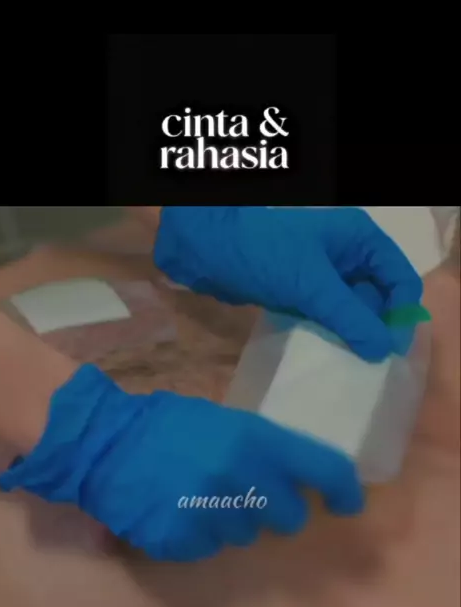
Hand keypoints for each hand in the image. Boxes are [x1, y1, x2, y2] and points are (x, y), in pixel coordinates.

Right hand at [0, 365, 362, 561]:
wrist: (101, 444)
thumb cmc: (163, 424)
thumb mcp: (224, 419)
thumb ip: (262, 446)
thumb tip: (298, 475)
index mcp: (255, 439)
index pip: (324, 469)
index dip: (343, 490)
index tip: (345, 503)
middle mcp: (241, 478)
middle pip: (289, 517)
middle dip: (275, 510)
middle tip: (248, 495)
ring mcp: (211, 513)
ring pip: (245, 535)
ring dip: (230, 521)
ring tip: (197, 495)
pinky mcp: (183, 540)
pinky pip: (207, 547)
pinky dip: (196, 534)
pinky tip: (175, 510)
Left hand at [154, 206, 422, 360]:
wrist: (206, 248)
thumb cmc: (263, 254)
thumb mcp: (311, 286)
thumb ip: (349, 317)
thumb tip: (383, 350)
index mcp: (360, 240)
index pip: (400, 279)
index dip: (400, 314)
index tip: (390, 351)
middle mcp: (348, 254)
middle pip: (380, 297)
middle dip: (378, 328)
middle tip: (370, 365)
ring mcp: (325, 273)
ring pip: (354, 310)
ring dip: (354, 335)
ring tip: (352, 366)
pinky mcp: (303, 291)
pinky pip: (329, 316)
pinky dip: (332, 334)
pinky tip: (329, 357)